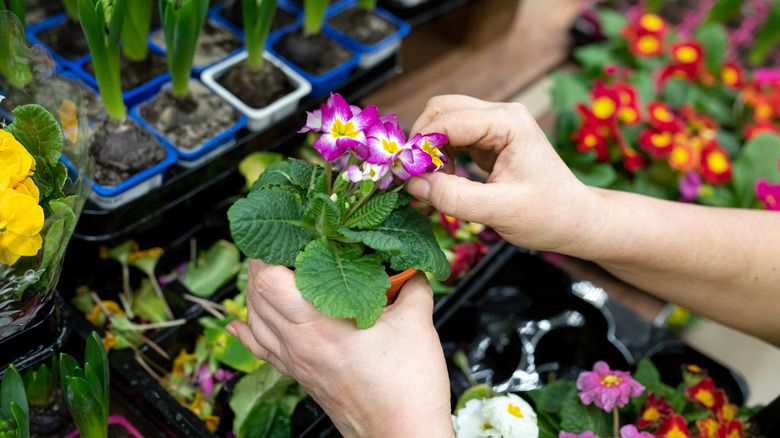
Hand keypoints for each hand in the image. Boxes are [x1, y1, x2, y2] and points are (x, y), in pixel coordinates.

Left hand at [228, 260, 453, 437]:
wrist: (400, 435)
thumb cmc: (405, 389)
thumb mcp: (418, 324)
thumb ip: (414, 286)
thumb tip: (413, 267)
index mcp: (318, 324)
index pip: (268, 278)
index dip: (270, 250)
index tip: (289, 232)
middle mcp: (298, 343)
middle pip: (254, 293)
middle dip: (263, 262)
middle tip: (285, 243)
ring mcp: (295, 361)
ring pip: (253, 318)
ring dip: (256, 290)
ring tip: (273, 269)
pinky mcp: (300, 375)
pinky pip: (260, 349)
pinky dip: (247, 329)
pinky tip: (241, 321)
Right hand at [406, 95, 604, 254]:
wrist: (575, 220)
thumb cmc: (548, 215)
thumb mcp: (499, 211)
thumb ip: (454, 197)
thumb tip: (412, 184)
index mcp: (508, 122)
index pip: (447, 120)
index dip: (420, 145)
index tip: (403, 174)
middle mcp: (502, 115)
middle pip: (442, 110)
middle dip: (422, 141)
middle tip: (414, 176)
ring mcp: (496, 125)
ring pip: (444, 121)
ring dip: (430, 149)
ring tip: (433, 182)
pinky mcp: (491, 140)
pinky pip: (454, 137)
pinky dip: (441, 156)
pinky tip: (445, 180)